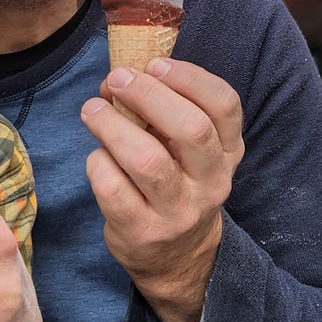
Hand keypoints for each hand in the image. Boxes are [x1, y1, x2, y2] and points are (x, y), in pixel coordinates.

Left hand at [82, 57, 243, 321]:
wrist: (178, 257)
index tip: (155, 64)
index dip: (190, 78)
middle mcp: (212, 182)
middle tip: (116, 80)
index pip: (225, 106)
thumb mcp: (191, 151)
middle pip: (191, 129)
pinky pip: (115, 190)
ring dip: (113, 126)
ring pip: (149, 161)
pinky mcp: (143, 232)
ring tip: (93, 109)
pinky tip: (96, 155)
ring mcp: (179, 211)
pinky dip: (98, 164)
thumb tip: (120, 77)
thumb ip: (167, 112)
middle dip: (149, 96)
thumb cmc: (179, 183)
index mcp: (228, 152)